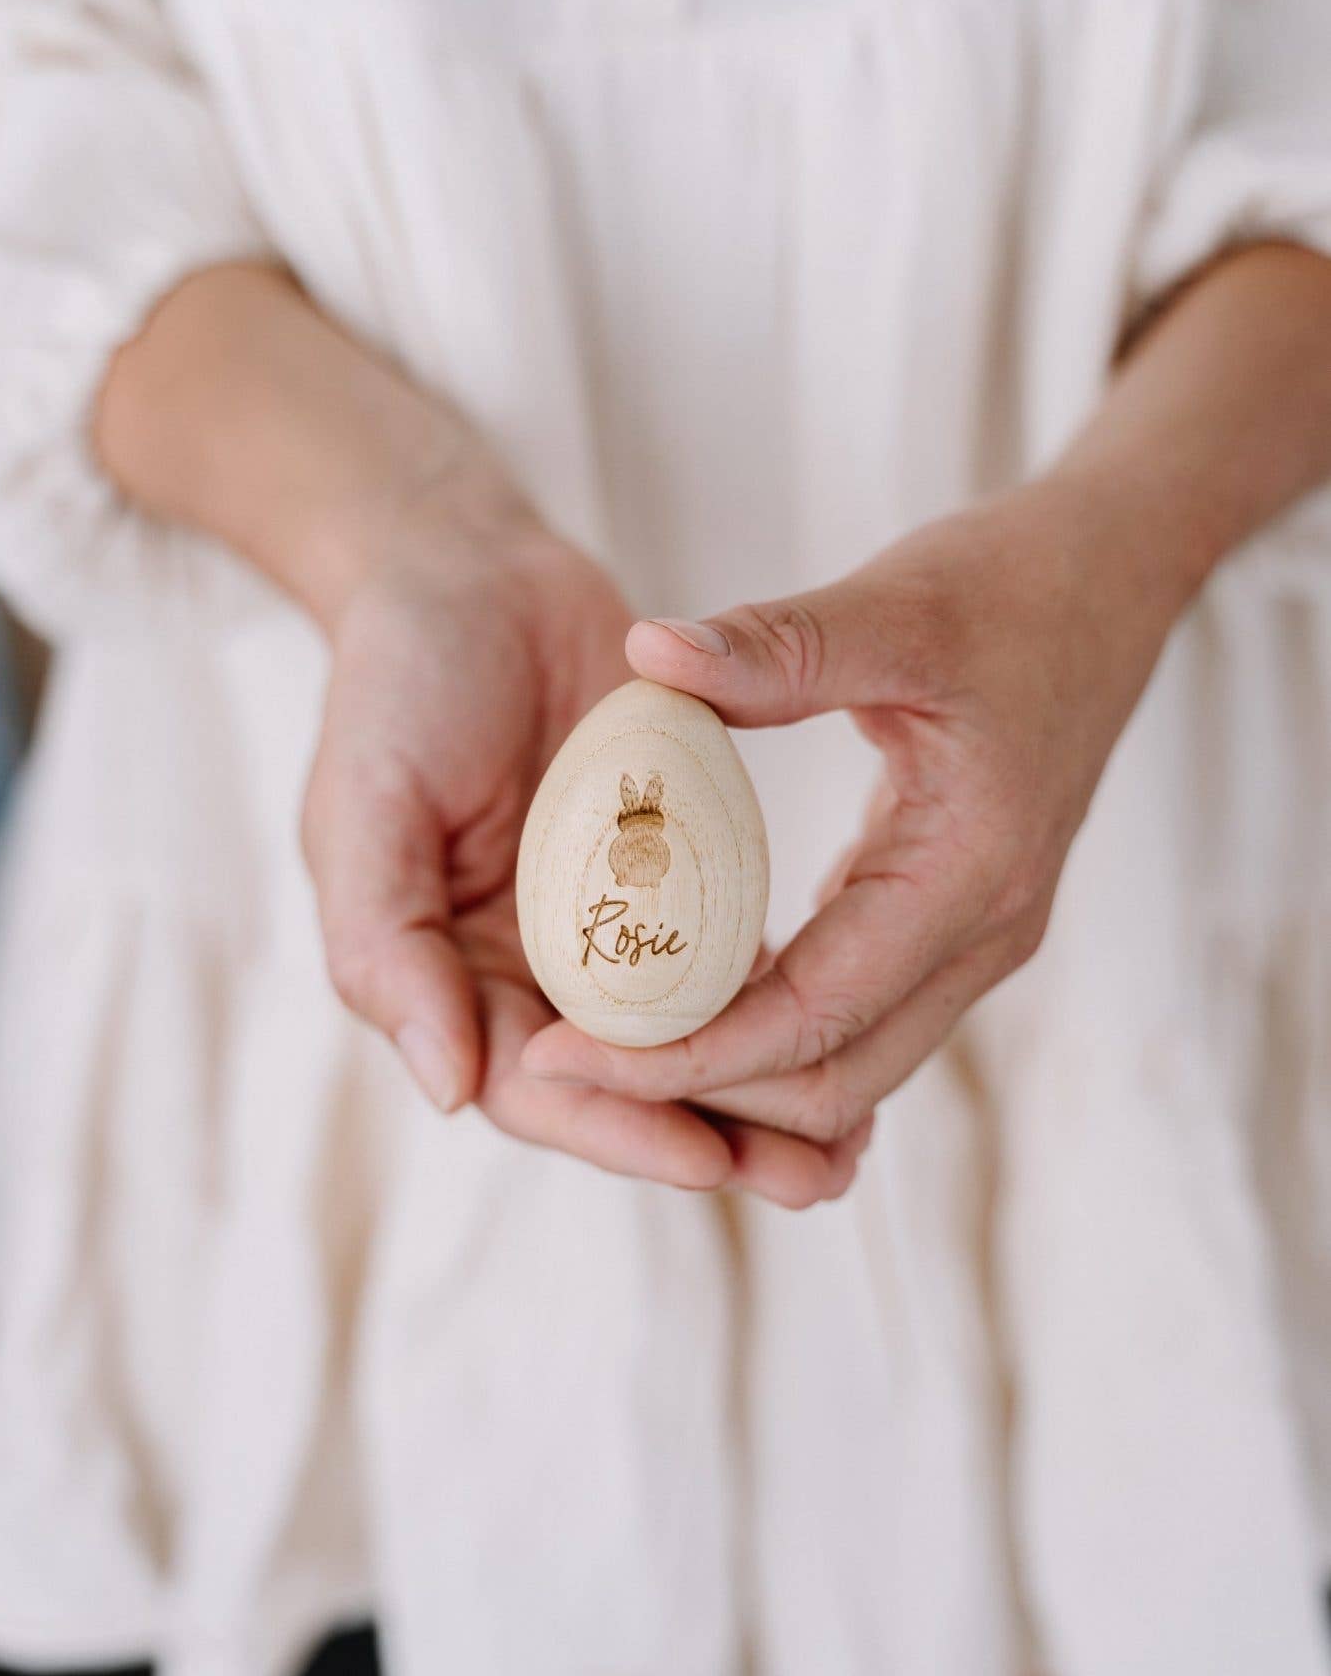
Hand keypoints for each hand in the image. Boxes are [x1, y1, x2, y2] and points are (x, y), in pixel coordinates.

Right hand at [301, 452, 866, 1197]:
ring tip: (849, 1146)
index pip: (536, 1084)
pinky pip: (723, 953)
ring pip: (686, 1036)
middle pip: (625, 1086)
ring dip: (761, 1092)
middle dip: (714, 1135)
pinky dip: (777, 997)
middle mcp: (528, 970)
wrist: (467, 573)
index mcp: (449, 974)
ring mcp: (602, 926)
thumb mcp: (366, 804)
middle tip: (814, 1179)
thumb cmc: (395, 684)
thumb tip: (448, 1090)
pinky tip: (852, 1030)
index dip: (621, 1128)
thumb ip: (387, 945)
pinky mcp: (665, 871)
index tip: (710, 1160)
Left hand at [521, 478, 1186, 1201]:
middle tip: (563, 1067)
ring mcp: (975, 936)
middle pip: (833, 1081)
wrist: (1112, 581)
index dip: (686, 1058)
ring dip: (735, 1079)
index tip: (567, 1057)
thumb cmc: (1012, 588)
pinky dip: (771, 1031)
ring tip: (607, 1053)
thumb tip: (647, 653)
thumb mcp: (894, 607)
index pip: (813, 1019)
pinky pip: (856, 1013)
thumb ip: (773, 644)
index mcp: (969, 874)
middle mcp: (982, 932)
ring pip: (849, 1064)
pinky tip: (683, 1007)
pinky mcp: (951, 918)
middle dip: (698, 1095)